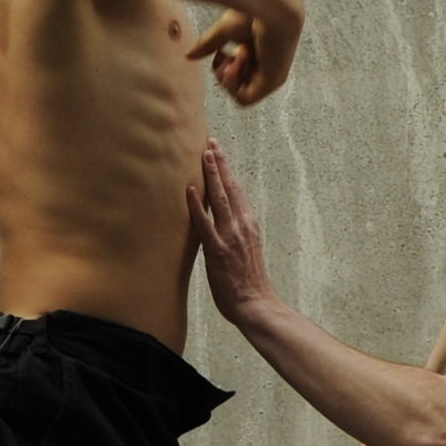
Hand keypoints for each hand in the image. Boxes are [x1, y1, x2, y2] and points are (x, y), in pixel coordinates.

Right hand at [187, 0, 298, 106]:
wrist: (271, 6)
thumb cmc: (254, 11)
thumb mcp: (224, 30)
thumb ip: (208, 44)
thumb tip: (188, 55)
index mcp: (260, 54)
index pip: (237, 73)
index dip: (223, 66)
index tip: (222, 50)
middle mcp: (267, 68)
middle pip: (237, 86)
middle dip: (225, 72)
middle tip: (229, 53)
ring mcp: (272, 76)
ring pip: (240, 94)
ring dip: (230, 76)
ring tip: (237, 54)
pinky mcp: (272, 82)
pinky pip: (245, 98)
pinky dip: (233, 84)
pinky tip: (236, 62)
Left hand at [190, 141, 275, 318]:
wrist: (256, 304)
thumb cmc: (249, 282)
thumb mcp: (247, 249)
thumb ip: (237, 233)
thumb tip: (226, 222)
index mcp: (250, 224)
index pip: (237, 191)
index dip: (227, 170)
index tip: (219, 152)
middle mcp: (242, 225)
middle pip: (230, 188)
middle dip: (220, 163)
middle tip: (211, 142)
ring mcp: (230, 237)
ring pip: (220, 199)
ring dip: (212, 175)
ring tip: (204, 155)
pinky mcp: (217, 251)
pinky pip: (205, 224)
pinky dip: (197, 206)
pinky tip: (189, 190)